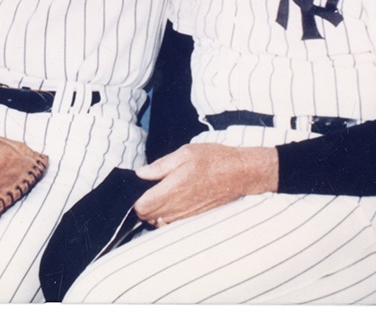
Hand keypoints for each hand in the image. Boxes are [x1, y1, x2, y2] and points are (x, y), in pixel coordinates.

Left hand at [133, 143, 277, 224]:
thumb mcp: (185, 153)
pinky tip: (170, 201)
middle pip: (147, 217)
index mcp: (172, 189)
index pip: (142, 207)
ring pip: (159, 222)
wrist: (241, 173)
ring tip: (157, 195)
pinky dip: (166, 215)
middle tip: (146, 190)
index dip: (135, 199)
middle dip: (142, 206)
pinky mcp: (194, 217)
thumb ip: (160, 166)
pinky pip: (173, 222)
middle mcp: (178, 207)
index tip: (137, 188)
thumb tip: (141, 173)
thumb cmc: (213, 159)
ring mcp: (186, 215)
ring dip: (153, 212)